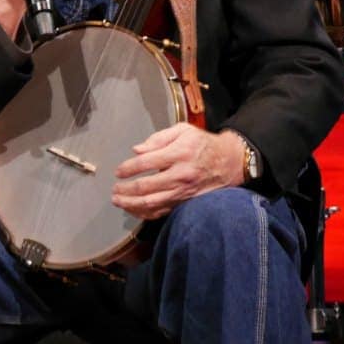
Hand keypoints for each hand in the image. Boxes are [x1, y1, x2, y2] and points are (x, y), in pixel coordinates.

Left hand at [111, 124, 245, 219]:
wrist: (230, 162)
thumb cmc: (202, 144)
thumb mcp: (183, 131)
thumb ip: (158, 138)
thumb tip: (136, 150)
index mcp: (179, 154)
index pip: (146, 163)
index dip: (128, 168)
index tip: (118, 172)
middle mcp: (181, 175)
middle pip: (147, 187)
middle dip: (126, 190)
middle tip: (114, 189)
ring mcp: (184, 192)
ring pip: (153, 203)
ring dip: (132, 204)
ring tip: (118, 201)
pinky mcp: (186, 202)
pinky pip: (163, 211)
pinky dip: (146, 213)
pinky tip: (134, 209)